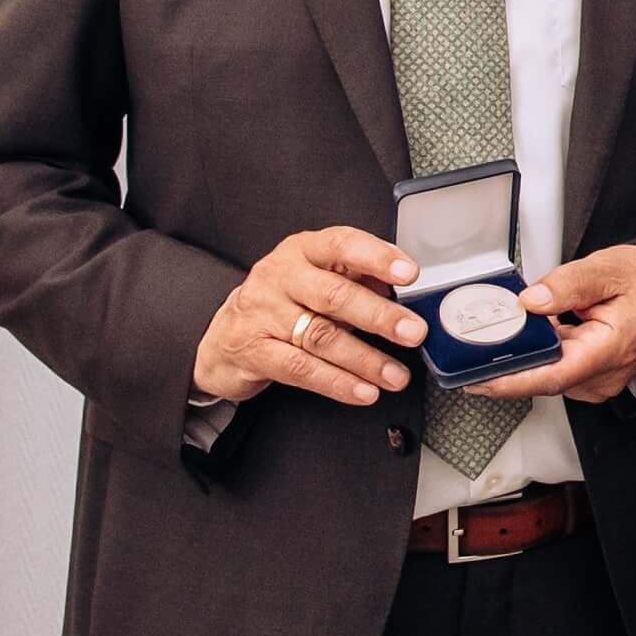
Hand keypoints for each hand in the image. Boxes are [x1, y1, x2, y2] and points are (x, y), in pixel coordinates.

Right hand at [191, 226, 425, 407]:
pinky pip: (301, 369)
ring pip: (320, 336)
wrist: (222, 338)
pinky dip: (337, 382)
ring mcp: (262, 314)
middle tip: (413, 332)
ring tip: (396, 375)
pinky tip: (363, 391)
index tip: (408, 273)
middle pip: (334, 295)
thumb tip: (402, 289)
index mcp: (302, 251)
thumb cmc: (283, 303)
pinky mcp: (253, 351)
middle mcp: (279, 277)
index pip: (341, 244)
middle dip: (380, 316)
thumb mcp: (317, 279)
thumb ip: (357, 278)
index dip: (376, 257)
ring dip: (366, 359)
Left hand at [474, 244, 635, 402]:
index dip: (511, 381)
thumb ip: (567, 284)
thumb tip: (531, 301)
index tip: (478, 380)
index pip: (552, 376)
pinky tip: (538, 338)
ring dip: (528, 359)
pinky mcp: (597, 379)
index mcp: (610, 348)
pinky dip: (544, 357)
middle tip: (477, 347)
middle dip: (510, 364)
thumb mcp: (608, 269)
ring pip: (551, 376)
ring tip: (509, 335)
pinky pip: (561, 372)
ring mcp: (602, 380)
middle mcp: (607, 374)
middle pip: (545, 378)